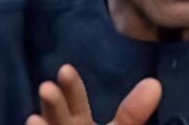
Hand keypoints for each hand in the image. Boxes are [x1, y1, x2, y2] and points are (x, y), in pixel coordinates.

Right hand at [26, 64, 161, 124]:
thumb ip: (134, 113)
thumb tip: (155, 84)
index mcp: (81, 122)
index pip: (75, 102)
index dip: (71, 88)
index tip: (65, 69)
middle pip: (59, 116)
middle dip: (54, 103)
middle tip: (47, 87)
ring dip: (43, 124)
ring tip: (34, 119)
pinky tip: (33, 123)